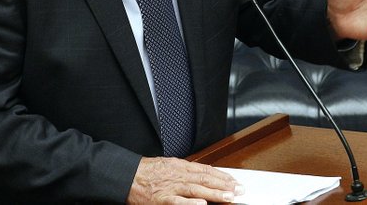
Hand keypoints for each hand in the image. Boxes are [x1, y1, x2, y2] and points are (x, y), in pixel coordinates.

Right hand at [127, 157, 243, 203]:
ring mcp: (171, 188)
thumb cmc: (146, 171)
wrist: (127, 175)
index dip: (222, 176)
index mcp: (181, 166)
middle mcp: (178, 176)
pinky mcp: (162, 200)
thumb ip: (185, 170)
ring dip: (214, 193)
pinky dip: (190, 204)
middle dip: (224, 185)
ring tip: (229, 197)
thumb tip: (202, 173)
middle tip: (239, 189)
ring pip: (196, 190)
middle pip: (205, 179)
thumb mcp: (169, 165)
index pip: (206, 170)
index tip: (234, 181)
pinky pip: (178, 202)